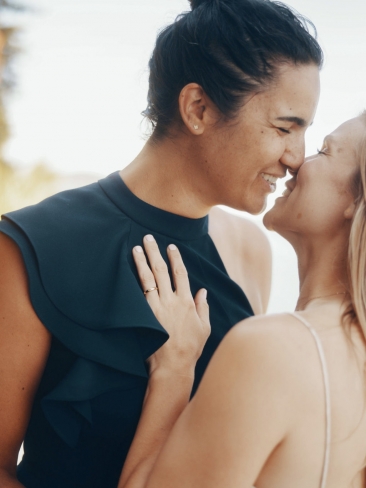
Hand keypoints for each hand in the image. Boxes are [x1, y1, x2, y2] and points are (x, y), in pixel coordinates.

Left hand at [133, 235, 210, 377]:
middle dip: (155, 252)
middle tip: (148, 238)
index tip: (171, 247)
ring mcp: (157, 308)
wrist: (173, 365)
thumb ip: (203, 307)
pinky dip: (135, 281)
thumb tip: (202, 291)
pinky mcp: (146, 316)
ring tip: (136, 249)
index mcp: (187, 302)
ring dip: (141, 262)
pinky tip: (129, 272)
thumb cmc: (191, 348)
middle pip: (162, 271)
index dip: (176, 259)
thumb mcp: (204, 327)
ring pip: (148, 279)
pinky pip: (140, 294)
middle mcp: (172, 301)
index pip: (181, 274)